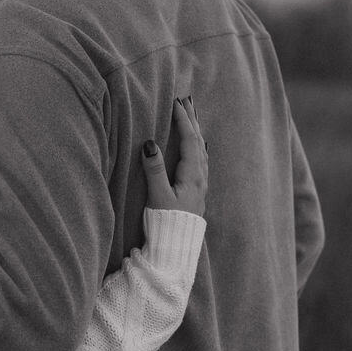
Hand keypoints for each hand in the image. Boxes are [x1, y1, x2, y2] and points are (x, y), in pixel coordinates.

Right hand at [142, 96, 207, 215]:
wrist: (175, 250)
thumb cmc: (165, 224)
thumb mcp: (158, 197)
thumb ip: (154, 170)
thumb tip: (150, 143)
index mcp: (191, 176)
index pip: (189, 141)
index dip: (182, 121)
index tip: (176, 102)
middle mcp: (199, 178)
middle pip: (198, 143)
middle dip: (192, 121)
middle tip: (187, 100)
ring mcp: (200, 186)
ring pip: (201, 151)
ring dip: (196, 133)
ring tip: (192, 118)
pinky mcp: (196, 194)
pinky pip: (201, 162)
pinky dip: (198, 148)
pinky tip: (199, 149)